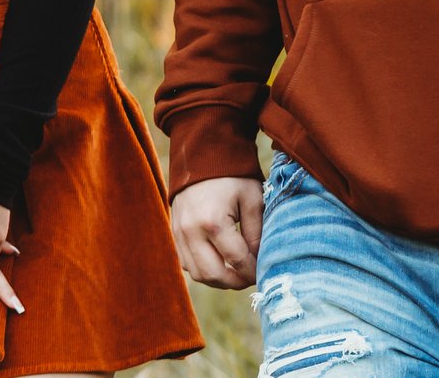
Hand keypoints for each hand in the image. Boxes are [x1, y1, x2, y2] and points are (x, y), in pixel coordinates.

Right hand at [170, 175, 262, 289]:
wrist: (202, 155)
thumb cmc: (232, 176)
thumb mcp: (252, 200)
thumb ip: (257, 233)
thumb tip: (259, 261)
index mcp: (212, 222)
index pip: (237, 260)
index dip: (254, 271)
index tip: (264, 272)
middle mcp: (190, 231)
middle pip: (214, 274)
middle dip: (236, 282)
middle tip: (251, 277)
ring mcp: (178, 232)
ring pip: (197, 274)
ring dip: (218, 279)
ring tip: (236, 273)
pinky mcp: (174, 232)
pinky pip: (186, 263)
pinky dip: (203, 269)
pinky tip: (219, 262)